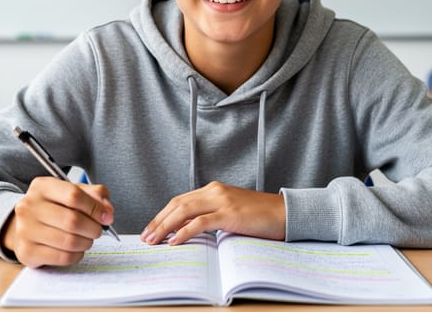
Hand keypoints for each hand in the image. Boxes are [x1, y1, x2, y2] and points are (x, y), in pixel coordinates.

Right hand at [1, 177, 114, 267]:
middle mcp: (29, 207)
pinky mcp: (27, 252)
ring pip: (69, 241)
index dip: (95, 208)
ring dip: (86, 243)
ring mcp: (25, 230)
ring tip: (87, 239)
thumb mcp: (72, 192)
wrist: (24, 225)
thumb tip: (107, 211)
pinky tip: (76, 249)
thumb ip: (94, 195)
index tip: (106, 216)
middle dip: (93, 228)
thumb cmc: (53, 208)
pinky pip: (63, 257)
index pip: (74, 195)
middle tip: (98, 230)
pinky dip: (77, 255)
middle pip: (73, 220)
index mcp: (42, 187)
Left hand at [140, 181, 284, 245]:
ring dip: (165, 226)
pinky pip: (201, 222)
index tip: (151, 228)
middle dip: (158, 221)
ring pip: (184, 211)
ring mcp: (222, 201)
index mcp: (213, 190)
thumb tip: (185, 231)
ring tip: (155, 240)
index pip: (180, 201)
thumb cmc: (259, 216)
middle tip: (146, 236)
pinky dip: (184, 231)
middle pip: (177, 204)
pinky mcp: (229, 213)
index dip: (163, 215)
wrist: (284, 213)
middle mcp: (215, 191)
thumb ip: (209, 217)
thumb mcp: (230, 214)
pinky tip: (175, 240)